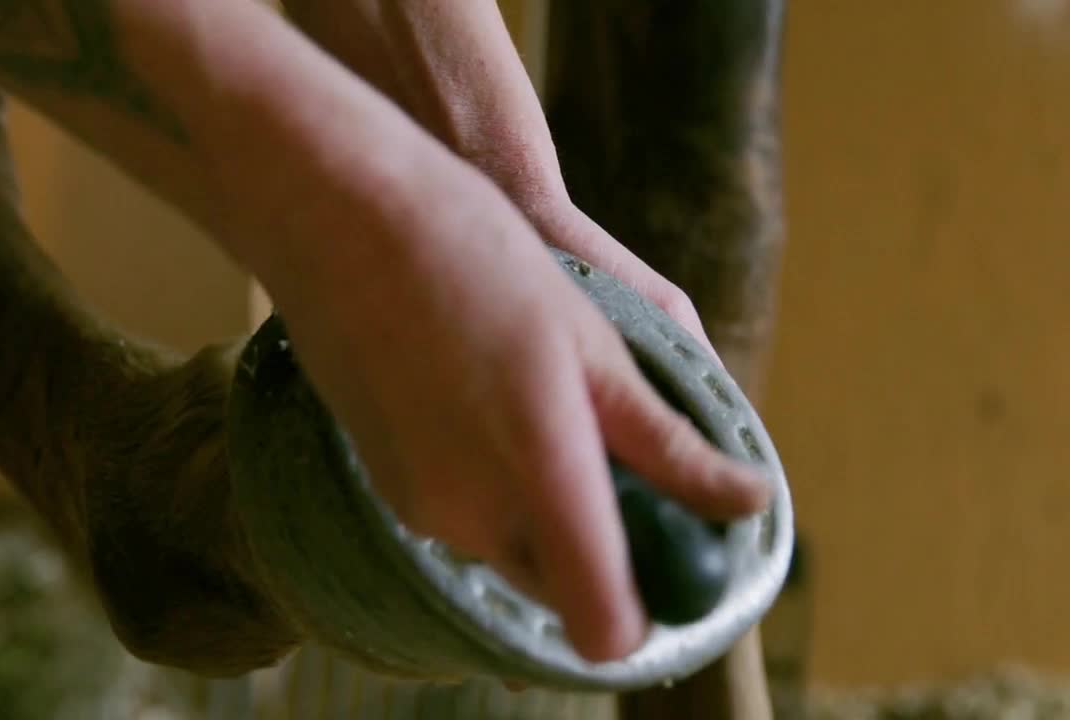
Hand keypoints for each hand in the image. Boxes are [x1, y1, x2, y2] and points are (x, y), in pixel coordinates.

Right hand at [267, 162, 767, 661]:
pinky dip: (493, 488)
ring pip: (512, 552)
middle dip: (600, 547)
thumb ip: (666, 442)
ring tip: (546, 402)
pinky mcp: (385, 488)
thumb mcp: (593, 343)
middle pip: (562, 592)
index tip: (669, 546)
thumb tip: (747, 505)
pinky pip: (463, 521)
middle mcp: (473, 515)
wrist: (336, 217)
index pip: (605, 625)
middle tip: (617, 456)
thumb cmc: (475, 258)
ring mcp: (419, 507)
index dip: (647, 605)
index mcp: (540, 472)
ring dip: (545, 510)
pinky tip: (487, 399)